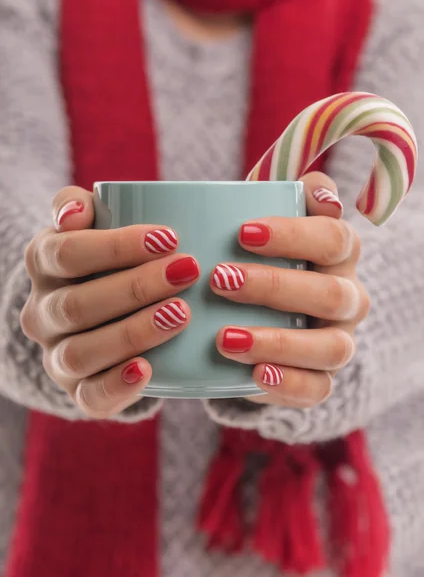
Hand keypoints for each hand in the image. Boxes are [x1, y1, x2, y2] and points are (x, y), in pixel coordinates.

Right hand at [21, 186, 199, 417]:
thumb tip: (76, 211)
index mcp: (43, 265)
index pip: (67, 253)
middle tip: (187, 271)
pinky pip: (89, 397)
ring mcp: (56, 356)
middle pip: (77, 304)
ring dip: (133, 332)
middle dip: (136, 288)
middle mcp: (42, 313)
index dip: (116, 247)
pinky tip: (148, 369)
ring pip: (82, 352)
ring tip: (181, 313)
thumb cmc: (104, 257)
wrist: (97, 310)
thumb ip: (78, 205)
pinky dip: (117, 386)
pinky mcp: (77, 390)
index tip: (169, 237)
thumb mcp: (91, 223)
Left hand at [212, 172, 369, 407]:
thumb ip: (284, 193)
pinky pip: (318, 389)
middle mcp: (347, 297)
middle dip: (273, 287)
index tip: (242, 233)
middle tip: (219, 280)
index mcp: (339, 254)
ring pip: (330, 347)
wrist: (251, 309)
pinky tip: (252, 374)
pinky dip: (286, 383)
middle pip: (330, 293)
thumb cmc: (254, 253)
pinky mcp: (321, 378)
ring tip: (225, 339)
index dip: (293, 235)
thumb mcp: (263, 218)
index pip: (333, 238)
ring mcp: (337, 340)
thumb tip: (321, 194)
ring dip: (278, 342)